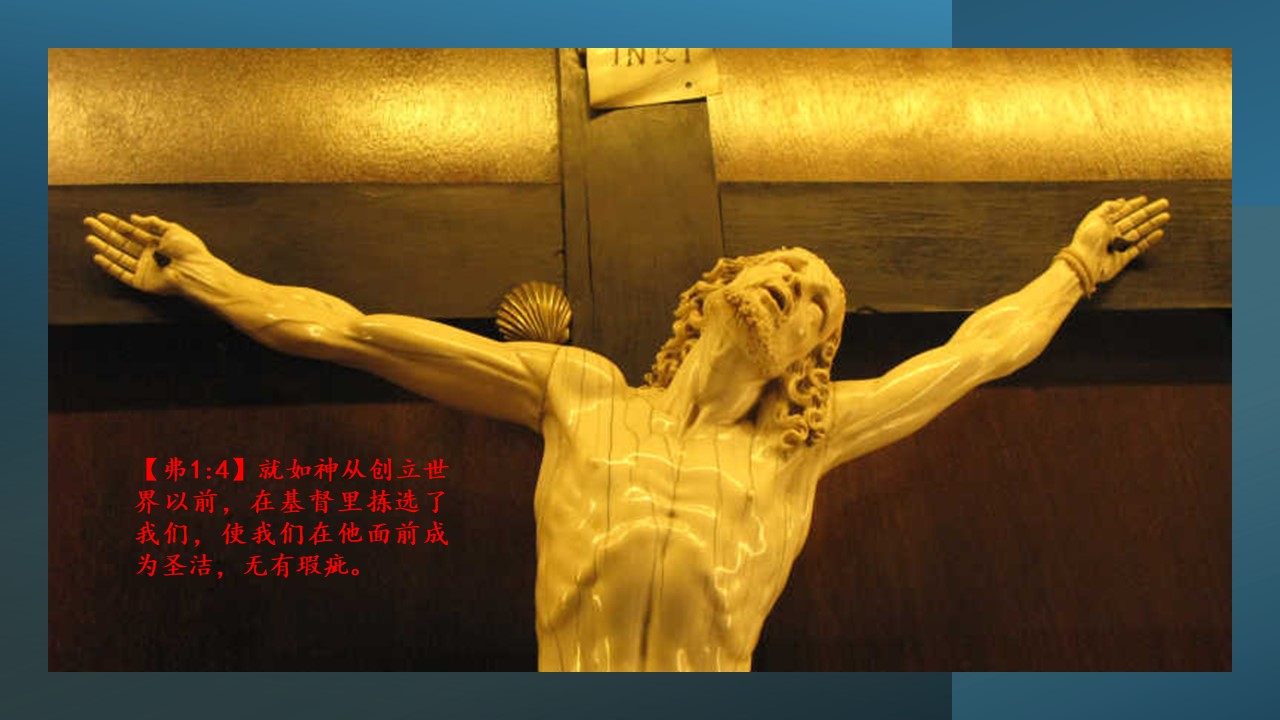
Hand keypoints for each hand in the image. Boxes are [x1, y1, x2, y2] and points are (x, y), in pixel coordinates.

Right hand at [83, 213, 211, 295]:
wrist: (197, 271)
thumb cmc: (190, 251)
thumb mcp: (173, 229)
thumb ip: (153, 223)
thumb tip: (134, 217)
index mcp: (156, 242)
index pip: (131, 230)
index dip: (116, 223)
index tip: (101, 216)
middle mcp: (148, 255)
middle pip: (121, 241)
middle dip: (105, 232)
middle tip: (88, 222)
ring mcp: (144, 268)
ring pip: (118, 256)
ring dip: (103, 247)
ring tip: (89, 237)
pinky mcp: (142, 282)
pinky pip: (122, 274)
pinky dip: (109, 266)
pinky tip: (98, 257)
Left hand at [1067, 196, 1170, 284]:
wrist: (1084, 263)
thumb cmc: (1087, 239)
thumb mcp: (1095, 217)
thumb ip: (1108, 207)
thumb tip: (1122, 201)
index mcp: (1103, 223)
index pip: (1121, 211)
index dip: (1133, 204)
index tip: (1145, 198)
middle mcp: (1111, 233)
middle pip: (1134, 219)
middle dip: (1149, 211)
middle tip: (1164, 203)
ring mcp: (1118, 245)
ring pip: (1139, 232)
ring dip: (1153, 223)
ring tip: (1166, 215)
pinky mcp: (1123, 258)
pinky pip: (1139, 247)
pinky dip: (1150, 240)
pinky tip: (1159, 233)